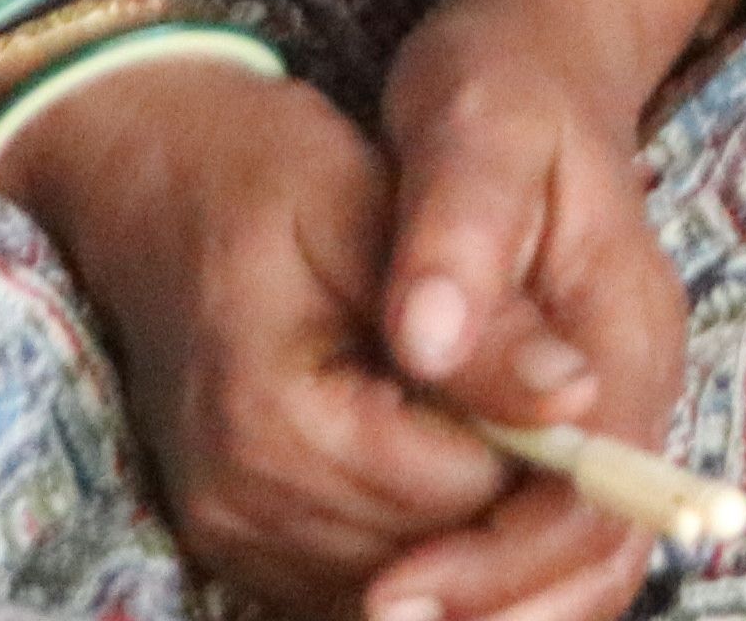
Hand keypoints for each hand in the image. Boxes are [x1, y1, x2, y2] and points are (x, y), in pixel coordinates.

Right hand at [0, 48, 525, 619]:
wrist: (150, 178)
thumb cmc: (266, 172)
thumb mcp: (380, 213)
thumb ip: (480, 321)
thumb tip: (576, 395)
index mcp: (274, 421)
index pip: (461, 493)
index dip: (551, 458)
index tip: (595, 393)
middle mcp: (240, 501)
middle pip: (435, 547)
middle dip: (515, 494)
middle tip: (561, 404)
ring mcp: (229, 530)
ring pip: (400, 572)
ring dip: (472, 520)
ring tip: (506, 415)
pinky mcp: (234, 534)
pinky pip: (351, 572)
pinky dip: (418, 530)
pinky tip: (453, 450)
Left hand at [354, 0, 700, 620]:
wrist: (536, 56)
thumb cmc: (505, 86)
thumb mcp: (477, 131)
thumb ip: (460, 243)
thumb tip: (428, 349)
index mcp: (626, 333)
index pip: (591, 502)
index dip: (497, 563)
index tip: (394, 591)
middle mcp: (624, 390)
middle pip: (591, 563)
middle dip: (489, 610)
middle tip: (372, 619)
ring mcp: (593, 411)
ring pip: (563, 571)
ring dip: (473, 606)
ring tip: (364, 612)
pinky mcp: (545, 420)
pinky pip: (522, 543)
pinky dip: (455, 578)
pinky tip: (365, 576)